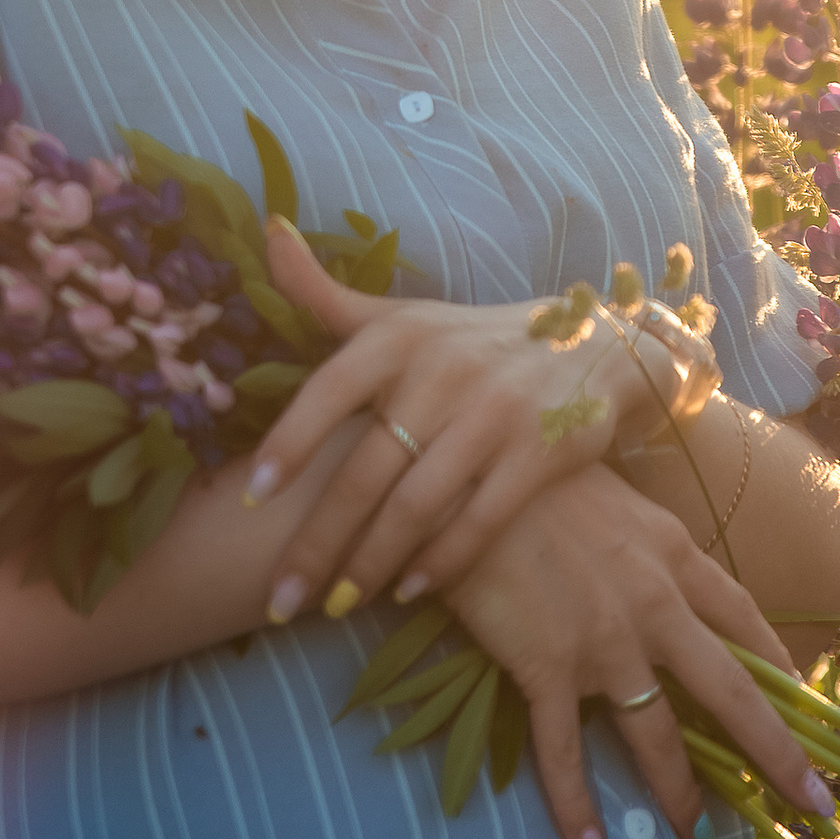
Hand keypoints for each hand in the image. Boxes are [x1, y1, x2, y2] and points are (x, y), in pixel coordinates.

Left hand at [250, 218, 685, 620]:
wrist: (590, 348)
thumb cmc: (468, 343)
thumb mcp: (401, 314)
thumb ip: (325, 293)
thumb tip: (268, 232)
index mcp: (400, 337)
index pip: (330, 389)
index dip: (289, 442)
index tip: (250, 496)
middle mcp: (444, 371)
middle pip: (367, 469)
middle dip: (318, 542)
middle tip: (279, 599)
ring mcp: (495, 414)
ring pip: (417, 504)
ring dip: (369, 564)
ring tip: (333, 606)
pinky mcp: (540, 453)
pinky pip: (480, 520)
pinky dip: (441, 561)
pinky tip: (408, 591)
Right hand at [442, 463, 834, 838]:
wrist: (466, 474)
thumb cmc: (534, 477)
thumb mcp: (613, 501)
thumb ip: (644, 546)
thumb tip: (658, 574)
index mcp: (674, 556)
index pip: (745, 620)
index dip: (780, 669)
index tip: (809, 707)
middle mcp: (654, 604)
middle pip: (731, 692)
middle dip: (777, 754)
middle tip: (813, 805)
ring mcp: (603, 641)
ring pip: (655, 735)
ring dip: (680, 795)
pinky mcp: (546, 666)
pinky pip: (564, 752)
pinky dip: (576, 807)